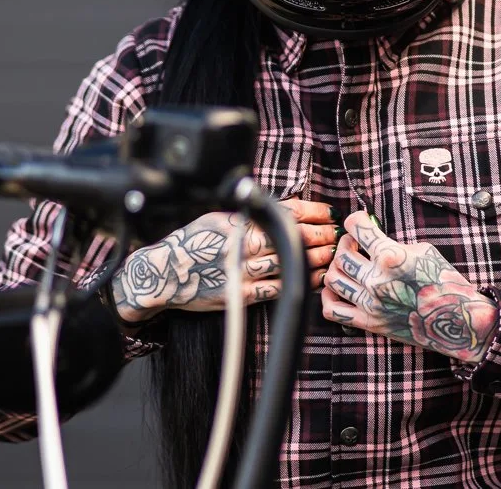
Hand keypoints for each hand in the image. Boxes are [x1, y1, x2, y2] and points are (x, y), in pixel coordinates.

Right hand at [112, 199, 338, 323]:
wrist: (164, 273)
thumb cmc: (192, 242)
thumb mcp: (220, 217)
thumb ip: (250, 214)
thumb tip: (284, 207)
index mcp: (240, 220)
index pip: (285, 211)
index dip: (312, 211)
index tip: (328, 213)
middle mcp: (242, 243)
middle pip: (293, 236)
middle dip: (321, 234)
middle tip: (336, 235)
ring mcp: (241, 270)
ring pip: (289, 262)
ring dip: (316, 258)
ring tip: (332, 254)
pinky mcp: (240, 293)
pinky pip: (277, 287)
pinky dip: (299, 282)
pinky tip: (315, 277)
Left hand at [321, 212, 497, 363]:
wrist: (457, 320)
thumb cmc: (444, 280)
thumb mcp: (422, 249)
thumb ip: (392, 243)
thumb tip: (371, 237)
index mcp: (391, 257)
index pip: (357, 227)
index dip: (356, 219)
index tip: (361, 220)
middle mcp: (377, 280)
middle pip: (341, 254)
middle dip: (345, 242)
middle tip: (355, 242)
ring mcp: (370, 304)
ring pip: (333, 279)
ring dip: (337, 266)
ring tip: (349, 263)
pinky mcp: (369, 323)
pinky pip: (332, 311)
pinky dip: (329, 297)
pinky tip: (339, 288)